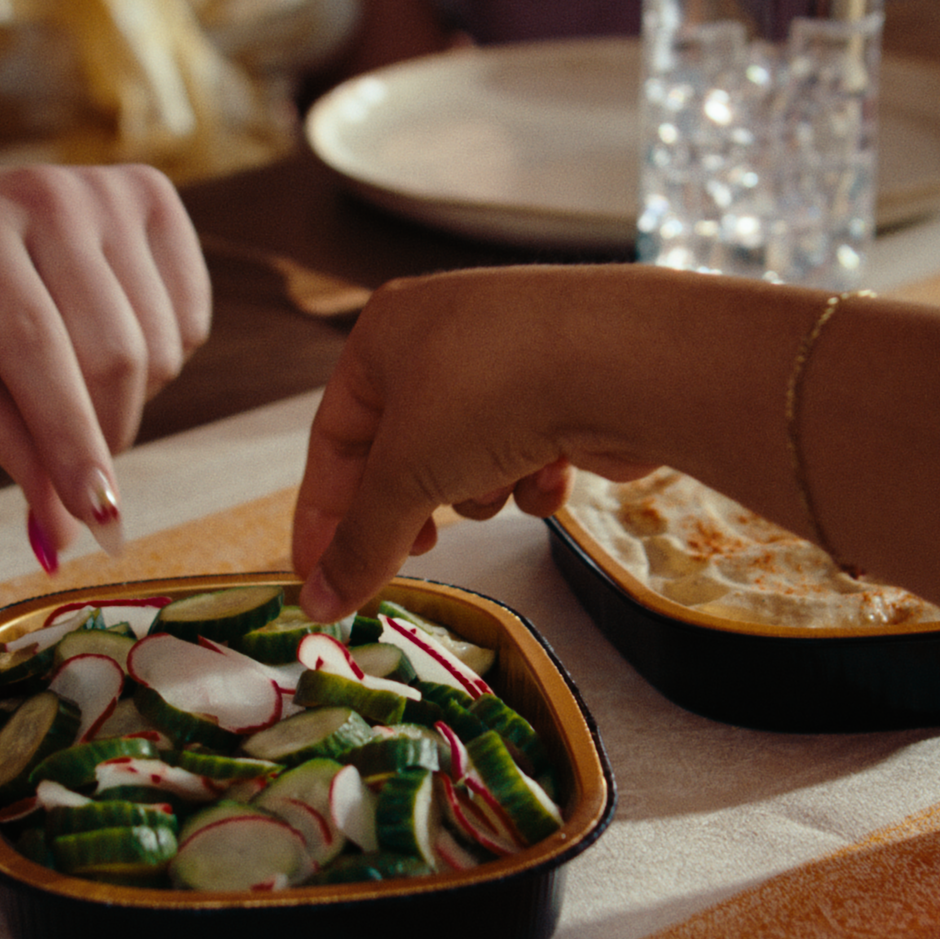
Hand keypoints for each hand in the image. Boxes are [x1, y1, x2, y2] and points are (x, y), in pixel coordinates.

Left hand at [0, 163, 210, 561]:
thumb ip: (2, 442)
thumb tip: (63, 538)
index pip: (37, 347)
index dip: (72, 438)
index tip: (99, 519)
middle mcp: (50, 196)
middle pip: (114, 352)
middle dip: (105, 435)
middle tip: (79, 473)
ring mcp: (109, 189)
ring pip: (162, 345)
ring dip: (130, 398)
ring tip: (72, 381)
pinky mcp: (155, 194)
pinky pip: (191, 319)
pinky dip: (162, 356)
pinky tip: (107, 340)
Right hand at [291, 268, 663, 619]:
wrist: (623, 362)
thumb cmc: (493, 393)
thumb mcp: (407, 478)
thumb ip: (362, 544)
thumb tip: (319, 603)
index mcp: (386, 335)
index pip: (333, 437)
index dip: (323, 513)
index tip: (316, 577)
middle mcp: (443, 339)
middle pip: (402, 453)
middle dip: (415, 506)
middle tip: (423, 550)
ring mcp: (508, 361)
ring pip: (466, 460)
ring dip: (479, 490)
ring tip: (499, 482)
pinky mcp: (564, 391)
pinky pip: (525, 454)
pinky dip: (531, 476)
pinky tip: (551, 469)